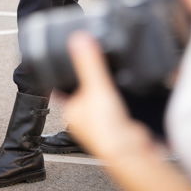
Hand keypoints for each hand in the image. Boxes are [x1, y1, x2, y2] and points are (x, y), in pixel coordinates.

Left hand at [63, 32, 152, 160]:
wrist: (130, 151)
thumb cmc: (107, 130)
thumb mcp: (96, 87)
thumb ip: (88, 63)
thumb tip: (78, 40)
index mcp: (70, 110)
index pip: (60, 88)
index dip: (60, 74)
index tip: (60, 62)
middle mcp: (82, 119)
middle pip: (82, 94)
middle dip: (87, 82)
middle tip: (91, 67)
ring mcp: (100, 123)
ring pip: (99, 101)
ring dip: (104, 92)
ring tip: (108, 78)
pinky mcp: (117, 126)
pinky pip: (115, 108)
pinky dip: (118, 100)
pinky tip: (124, 95)